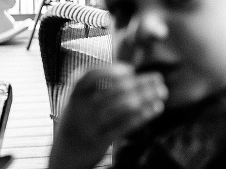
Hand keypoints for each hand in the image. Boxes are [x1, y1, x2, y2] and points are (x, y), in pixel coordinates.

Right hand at [50, 63, 167, 168]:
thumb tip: (129, 70)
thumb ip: (97, 87)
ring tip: (162, 92)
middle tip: (158, 78)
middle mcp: (80, 108)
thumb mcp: (78, 102)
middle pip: (114, 90)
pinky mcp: (99, 141)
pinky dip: (142, 115)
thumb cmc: (78, 121)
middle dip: (139, 83)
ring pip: (122, 107)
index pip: (91, 76)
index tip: (131, 70)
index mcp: (74, 94)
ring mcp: (89, 125)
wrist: (64, 156)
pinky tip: (155, 108)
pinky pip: (124, 125)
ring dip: (145, 97)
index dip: (111, 71)